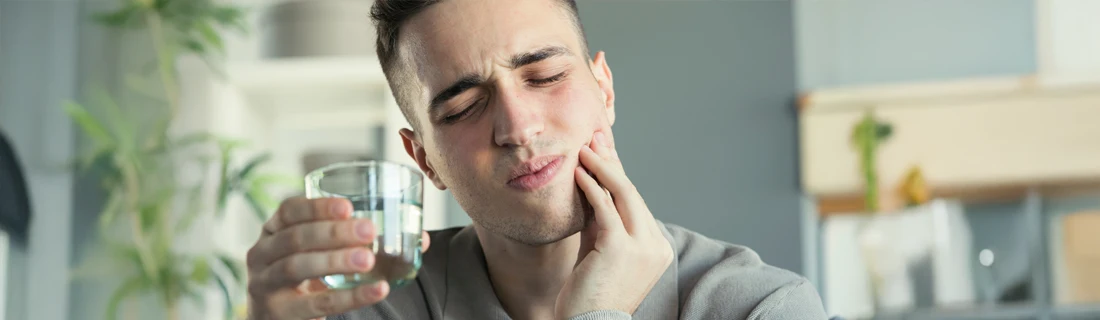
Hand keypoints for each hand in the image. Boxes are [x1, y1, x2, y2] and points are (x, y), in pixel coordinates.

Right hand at [245, 197, 430, 319]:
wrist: (277, 318)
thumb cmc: (307, 278)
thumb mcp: (320, 254)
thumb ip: (358, 241)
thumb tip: (421, 238)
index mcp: (273, 231)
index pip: (289, 210)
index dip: (317, 207)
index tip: (348, 206)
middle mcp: (261, 254)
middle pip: (295, 238)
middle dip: (333, 232)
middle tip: (369, 231)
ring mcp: (264, 285)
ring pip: (298, 267)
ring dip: (336, 261)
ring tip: (368, 260)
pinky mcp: (277, 314)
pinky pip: (316, 304)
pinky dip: (350, 297)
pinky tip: (377, 290)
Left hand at [555, 131, 673, 318]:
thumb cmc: (588, 293)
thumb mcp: (600, 251)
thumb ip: (602, 223)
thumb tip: (593, 188)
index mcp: (656, 248)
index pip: (636, 202)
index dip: (618, 173)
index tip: (603, 151)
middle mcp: (654, 246)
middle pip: (632, 193)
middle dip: (611, 162)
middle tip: (593, 139)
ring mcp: (641, 247)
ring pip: (624, 194)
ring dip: (602, 167)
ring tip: (583, 148)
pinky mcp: (620, 248)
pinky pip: (605, 207)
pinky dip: (591, 186)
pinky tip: (578, 172)